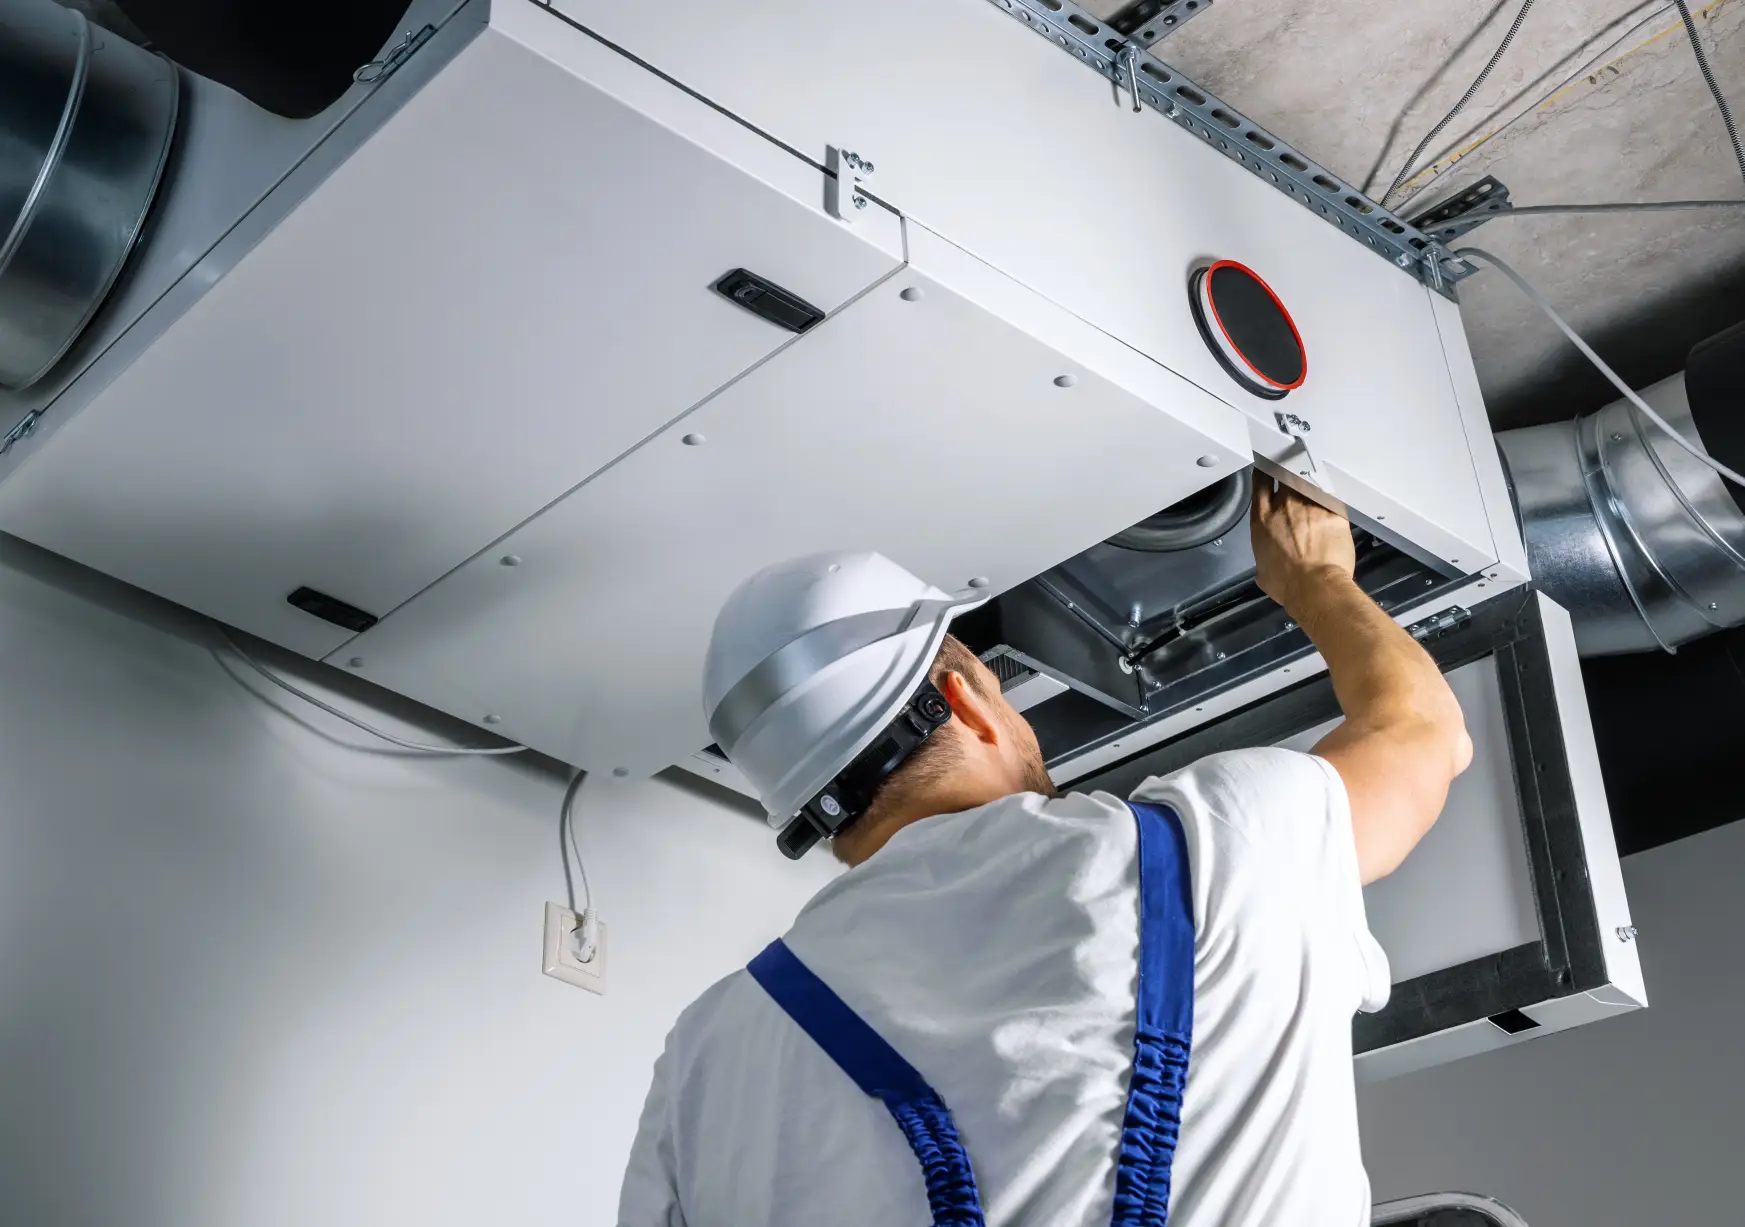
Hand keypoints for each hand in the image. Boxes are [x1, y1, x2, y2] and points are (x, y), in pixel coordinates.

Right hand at [1251, 476, 1355, 611]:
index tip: (1268, 471)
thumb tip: (1269, 558)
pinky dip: (1331, 504)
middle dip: (1290, 477)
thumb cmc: (1288, 582)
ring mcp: (1311, 506)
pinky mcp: (1333, 512)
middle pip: (1286, 477)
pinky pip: (1332, 500)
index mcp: (1263, 518)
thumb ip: (1264, 554)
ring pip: (1311, 486)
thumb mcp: (1262, 569)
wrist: (1315, 585)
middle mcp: (1285, 506)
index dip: (1265, 473)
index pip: (1261, 482)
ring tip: (1316, 499)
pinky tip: (1333, 512)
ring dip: (1312, 489)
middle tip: (1295, 481)